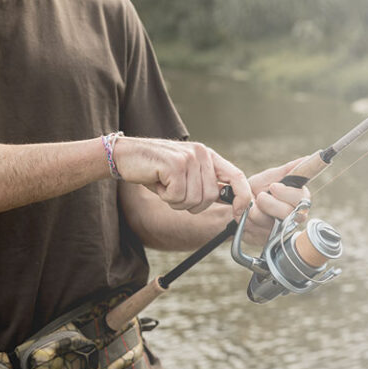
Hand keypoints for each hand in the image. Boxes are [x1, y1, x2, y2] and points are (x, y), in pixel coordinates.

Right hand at [114, 137, 252, 216]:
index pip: (237, 176)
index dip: (242, 197)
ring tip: (164, 185)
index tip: (237, 214)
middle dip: (191, 204)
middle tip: (174, 192)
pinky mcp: (176, 165)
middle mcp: (202, 154)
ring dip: (175, 200)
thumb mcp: (185, 175)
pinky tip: (157, 182)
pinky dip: (165, 197)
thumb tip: (231, 203)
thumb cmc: (155, 170)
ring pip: (194, 200)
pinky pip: (178, 197)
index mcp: (208, 156)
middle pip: (210, 197)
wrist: (125, 156)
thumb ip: (206, 184)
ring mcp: (189, 158)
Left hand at [242, 157, 312, 245]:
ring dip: (256, 212)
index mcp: (297, 198)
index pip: (302, 197)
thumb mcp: (269, 177)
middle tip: (260, 196)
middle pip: (288, 212)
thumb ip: (288, 170)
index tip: (274, 186)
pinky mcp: (269, 240)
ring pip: (272, 223)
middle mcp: (294, 216)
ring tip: (252, 206)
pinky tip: (248, 217)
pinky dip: (249, 222)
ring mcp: (282, 229)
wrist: (235, 206)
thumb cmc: (256, 190)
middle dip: (270, 203)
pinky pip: (259, 233)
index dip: (288, 193)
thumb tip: (307, 158)